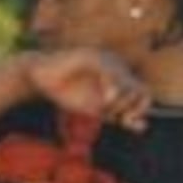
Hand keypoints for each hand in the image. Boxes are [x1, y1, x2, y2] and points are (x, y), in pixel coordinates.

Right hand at [21, 47, 152, 131]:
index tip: (122, 122)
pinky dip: (113, 88)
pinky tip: (106, 99)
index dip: (139, 111)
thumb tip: (144, 126)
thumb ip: (120, 116)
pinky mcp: (92, 56)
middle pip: (141, 90)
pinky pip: (111, 72)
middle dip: (128, 108)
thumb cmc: (67, 93)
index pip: (144, 95)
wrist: (38, 80)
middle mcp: (117, 66)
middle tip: (109, 114)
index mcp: (121, 78)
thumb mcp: (97, 109)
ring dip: (121, 101)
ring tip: (105, 106)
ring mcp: (106, 59)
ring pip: (129, 83)